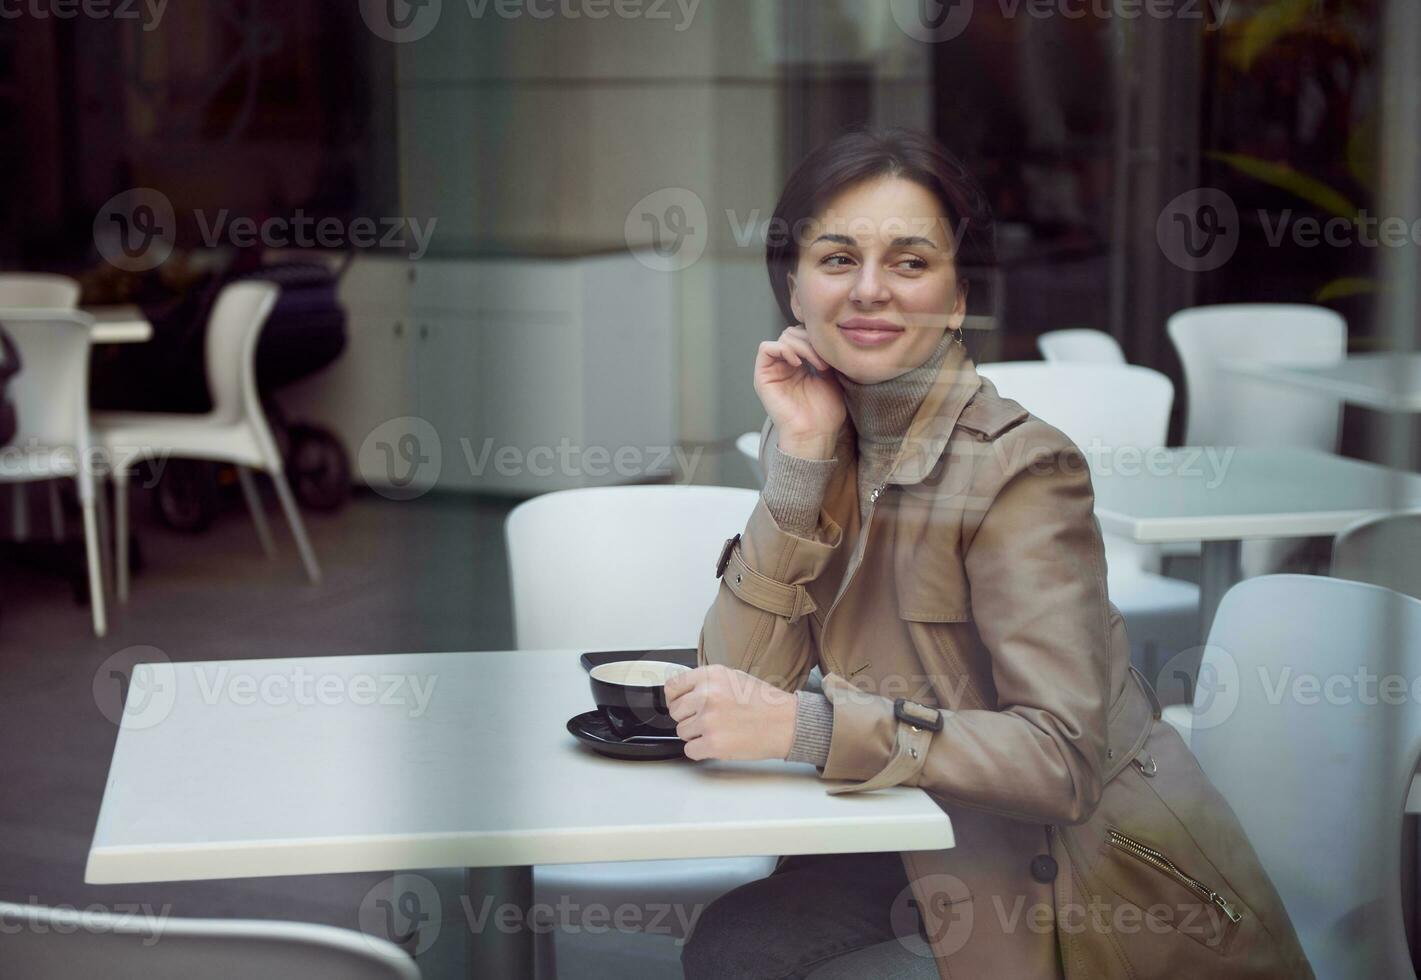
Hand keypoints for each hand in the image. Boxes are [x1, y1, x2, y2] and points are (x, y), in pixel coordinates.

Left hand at [664, 664, 797, 761]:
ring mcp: (708, 720)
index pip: (672, 687)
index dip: (676, 699)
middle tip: (708, 720)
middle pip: (675, 712)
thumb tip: (684, 692)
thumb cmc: (765, 702)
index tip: (681, 705)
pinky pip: (690, 750)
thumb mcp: (733, 677)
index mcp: (710, 675)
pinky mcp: (713, 743)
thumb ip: (707, 683)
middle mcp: (706, 695)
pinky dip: (701, 750)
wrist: (787, 723)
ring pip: (681, 732)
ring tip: (719, 730)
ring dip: (696, 735)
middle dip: (688, 718)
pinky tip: (718, 743)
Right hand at [754, 326, 844, 458]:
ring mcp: (773, 371)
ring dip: (802, 346)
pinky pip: (766, 348)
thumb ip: (825, 356)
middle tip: (824, 361)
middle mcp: (784, 366)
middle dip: (811, 341)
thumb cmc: (824, 413)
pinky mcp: (762, 377)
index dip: (817, 339)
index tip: (832, 355)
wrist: (814, 434)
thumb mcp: (831, 377)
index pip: (803, 336)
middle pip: (792, 333)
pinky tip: (798, 363)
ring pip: (782, 338)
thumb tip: (825, 337)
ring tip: (816, 364)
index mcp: (799, 366)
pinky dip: (784, 349)